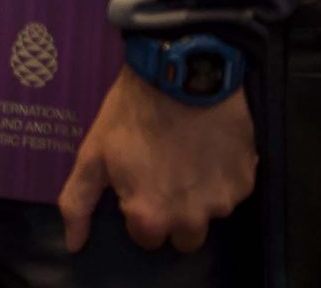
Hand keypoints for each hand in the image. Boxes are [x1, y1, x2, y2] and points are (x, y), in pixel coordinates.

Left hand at [59, 67, 254, 254]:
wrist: (180, 75)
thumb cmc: (130, 115)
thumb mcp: (92, 154)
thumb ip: (79, 202)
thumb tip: (73, 245)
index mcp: (151, 217)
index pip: (146, 238)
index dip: (139, 211)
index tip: (138, 185)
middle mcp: (191, 219)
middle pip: (183, 236)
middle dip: (174, 214)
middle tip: (165, 177)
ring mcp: (224, 201)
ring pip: (210, 214)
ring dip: (199, 196)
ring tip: (186, 157)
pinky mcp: (247, 181)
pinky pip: (233, 191)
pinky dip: (221, 176)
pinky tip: (207, 148)